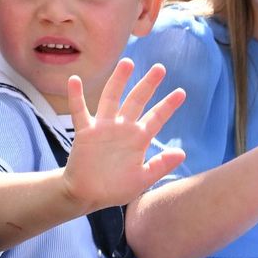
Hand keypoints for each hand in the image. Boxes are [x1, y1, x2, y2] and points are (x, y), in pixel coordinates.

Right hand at [61, 59, 185, 212]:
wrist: (87, 195)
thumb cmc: (115, 188)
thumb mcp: (142, 179)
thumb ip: (160, 166)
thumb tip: (182, 153)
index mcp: (138, 139)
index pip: (156, 118)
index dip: (168, 105)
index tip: (181, 92)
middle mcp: (122, 128)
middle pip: (136, 101)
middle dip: (148, 85)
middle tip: (160, 68)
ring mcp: (103, 128)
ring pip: (111, 98)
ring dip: (118, 81)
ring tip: (127, 62)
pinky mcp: (85, 132)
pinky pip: (79, 111)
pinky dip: (76, 96)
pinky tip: (75, 80)